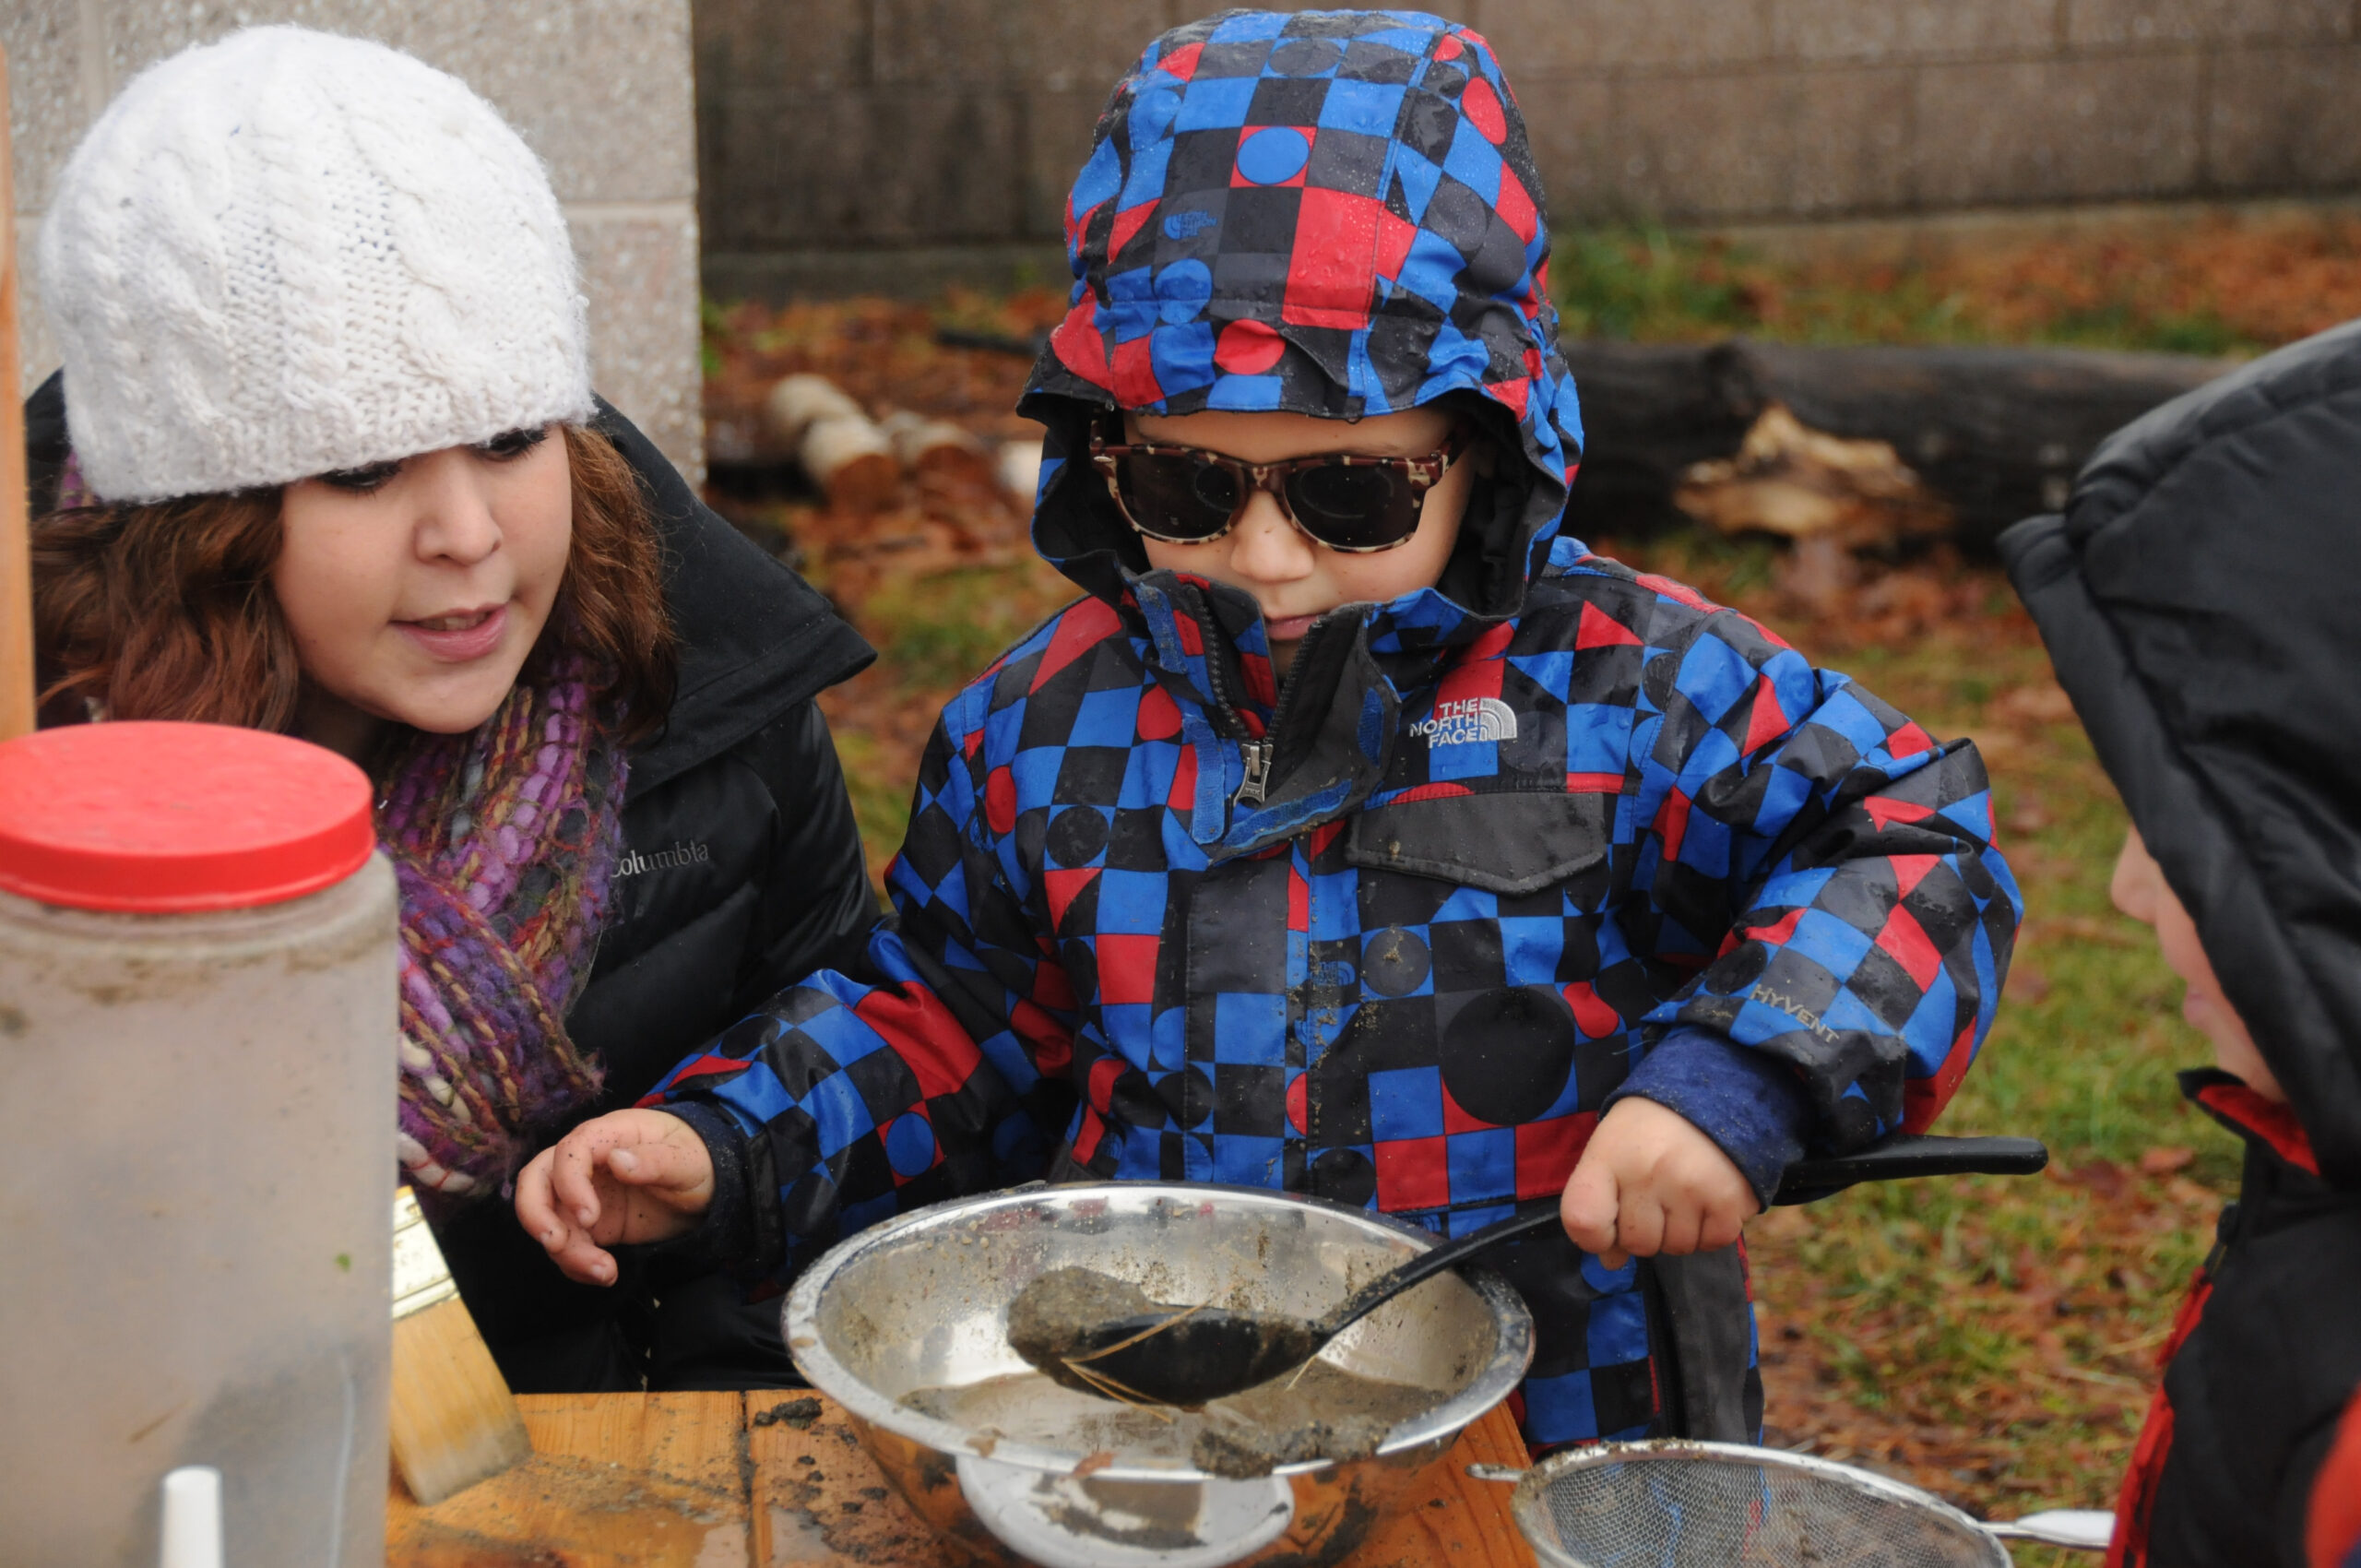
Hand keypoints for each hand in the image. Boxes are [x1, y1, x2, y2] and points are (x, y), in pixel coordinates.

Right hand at [514, 1109, 714, 1284]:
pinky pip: (568, 1244)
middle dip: (535, 1214)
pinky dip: (577, 1264)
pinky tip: (605, 1274)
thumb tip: (616, 1161)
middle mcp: (587, 1163)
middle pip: (536, 1179)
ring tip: (604, 1272)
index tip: (589, 1217)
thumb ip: (655, 1160)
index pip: (569, 1151)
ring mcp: (585, 1194)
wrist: (708, 1186)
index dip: (569, 1183)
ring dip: (566, 1252)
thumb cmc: (698, 1159)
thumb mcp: (687, 1161)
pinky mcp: (591, 1224)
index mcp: (609, 1135)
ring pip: (550, 1219)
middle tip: (556, 1244)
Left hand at [1560, 1097, 1758, 1268]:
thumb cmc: (1649, 1128)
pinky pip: (1713, 1243)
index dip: (1593, 1237)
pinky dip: (1711, 1230)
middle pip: (1637, 1243)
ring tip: (1683, 1192)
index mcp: (1608, 1156)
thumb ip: (1601, 1205)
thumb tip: (1611, 1263)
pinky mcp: (1729, 1199)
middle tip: (1656, 1196)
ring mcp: (1690, 1187)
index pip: (1583, 1221)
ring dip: (1679, 1231)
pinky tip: (1707, 1198)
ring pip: (1677, 1247)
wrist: (1712, 1092)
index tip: (1608, 1224)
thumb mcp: (1612, 1150)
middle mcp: (1647, 1173)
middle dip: (1645, 1231)